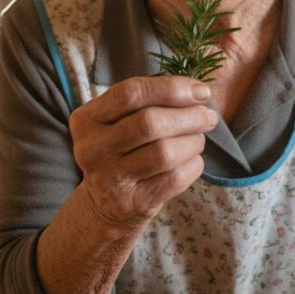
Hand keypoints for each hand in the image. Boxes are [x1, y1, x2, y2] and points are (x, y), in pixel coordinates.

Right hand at [69, 75, 217, 229]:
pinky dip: (192, 165)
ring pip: (165, 152)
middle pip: (150, 122)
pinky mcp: (130, 202)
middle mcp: (92, 149)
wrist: (105, 205)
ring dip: (193, 142)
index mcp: (86, 119)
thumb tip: (198, 93)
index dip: (171, 88)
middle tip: (208, 117)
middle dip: (189, 116)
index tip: (201, 92)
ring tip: (198, 140)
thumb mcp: (119, 123)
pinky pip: (174, 178)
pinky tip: (192, 161)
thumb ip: (149, 102)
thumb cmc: (122, 151)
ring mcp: (109, 179)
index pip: (131, 93)